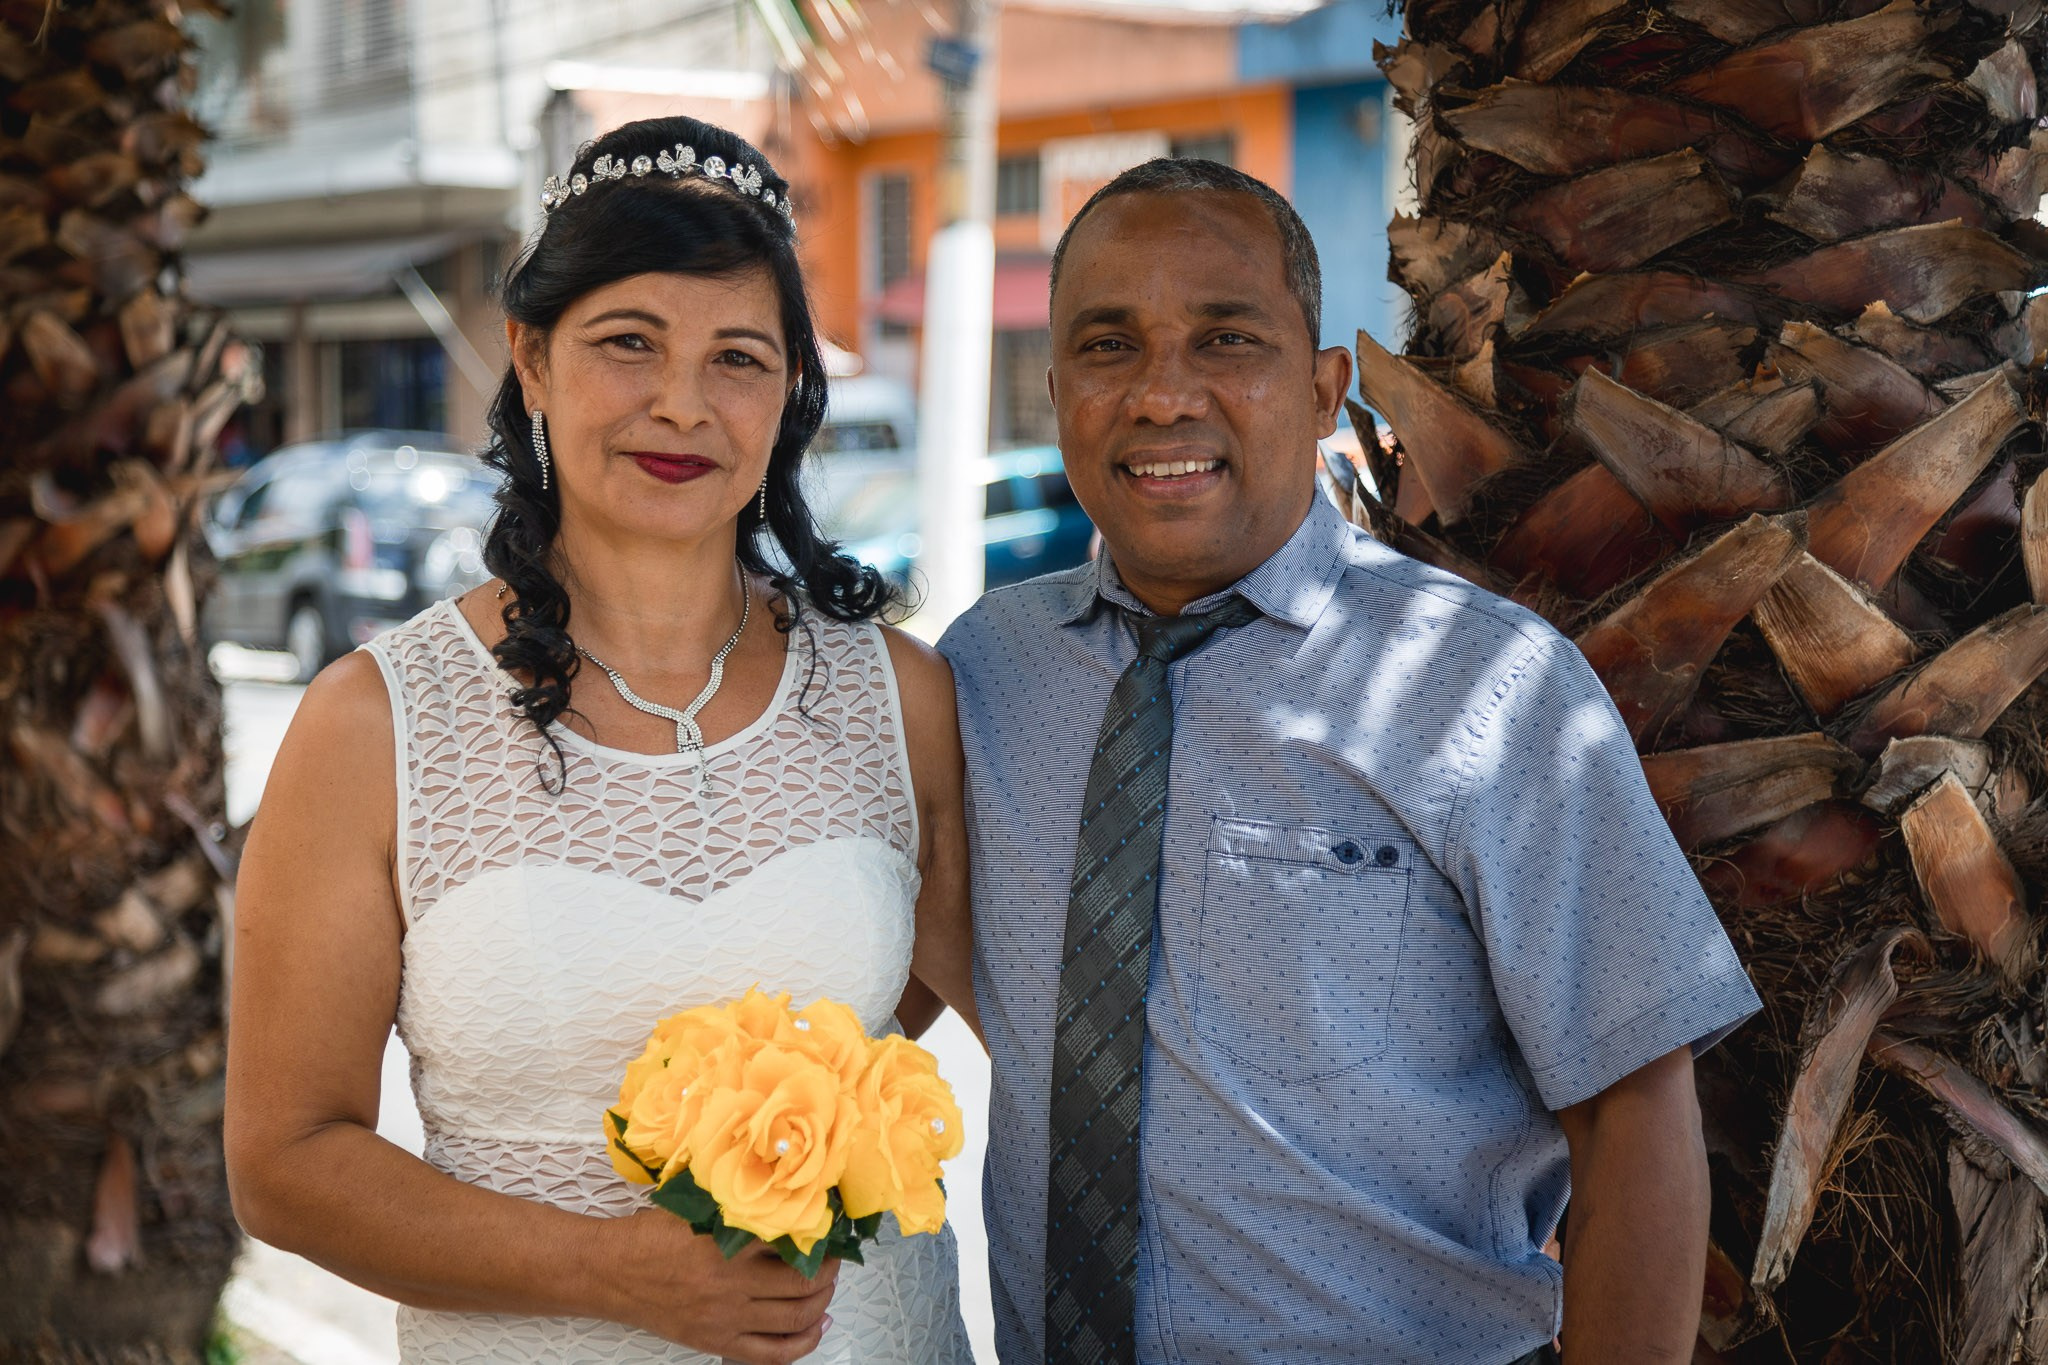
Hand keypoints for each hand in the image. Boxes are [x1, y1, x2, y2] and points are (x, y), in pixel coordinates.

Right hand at [606, 1208, 839, 1363]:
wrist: (611, 1271)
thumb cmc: (651, 1235)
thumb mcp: (696, 1208)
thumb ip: (737, 1207)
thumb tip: (783, 1198)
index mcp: (727, 1243)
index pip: (793, 1241)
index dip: (822, 1237)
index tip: (832, 1229)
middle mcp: (731, 1284)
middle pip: (804, 1284)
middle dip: (830, 1271)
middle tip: (834, 1259)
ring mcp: (725, 1318)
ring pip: (795, 1318)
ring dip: (821, 1302)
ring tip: (825, 1288)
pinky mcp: (716, 1341)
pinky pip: (773, 1354)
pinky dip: (803, 1344)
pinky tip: (816, 1327)